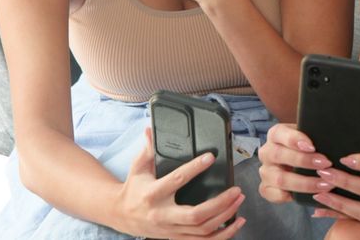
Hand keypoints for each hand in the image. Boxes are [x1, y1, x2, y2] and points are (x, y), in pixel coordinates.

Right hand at [115, 128, 245, 238]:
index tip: (211, 158)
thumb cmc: (133, 188)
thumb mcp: (137, 167)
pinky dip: (222, 236)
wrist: (120, 215)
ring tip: (239, 201)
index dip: (195, 168)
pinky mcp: (176, 238)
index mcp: (152, 194)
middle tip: (236, 190)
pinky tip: (235, 223)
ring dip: (225, 217)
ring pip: (202, 230)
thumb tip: (151, 130)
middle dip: (220, 204)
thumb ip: (148, 149)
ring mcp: (170, 230)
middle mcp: (162, 215)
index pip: (177, 180)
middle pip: (195, 215)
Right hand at [256, 123, 330, 202]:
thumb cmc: (307, 147)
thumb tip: (332, 138)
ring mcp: (265, 172)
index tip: (312, 146)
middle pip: (279, 155)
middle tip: (325, 164)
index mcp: (275, 135)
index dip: (294, 139)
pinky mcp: (266, 188)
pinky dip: (293, 196)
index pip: (279, 133)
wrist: (298, 163)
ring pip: (280, 178)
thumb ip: (315, 135)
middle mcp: (267, 152)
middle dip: (304, 161)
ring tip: (325, 184)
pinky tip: (310, 195)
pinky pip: (275, 194)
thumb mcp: (309, 136)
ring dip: (304, 183)